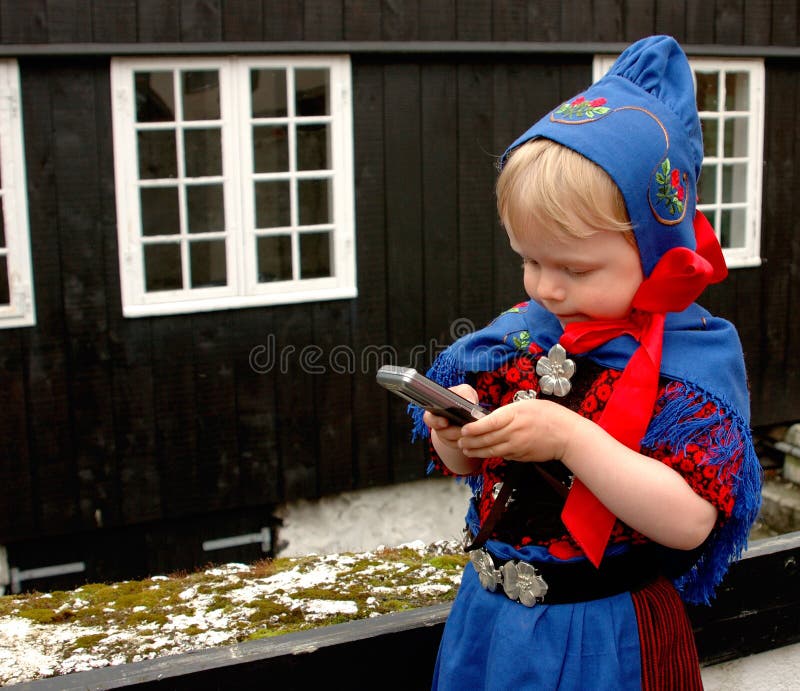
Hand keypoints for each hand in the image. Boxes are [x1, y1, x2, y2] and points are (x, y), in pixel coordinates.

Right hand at [423, 384, 479, 450]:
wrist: (469, 411)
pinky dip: (467, 443)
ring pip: (451, 442)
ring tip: (472, 433)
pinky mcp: (454, 443)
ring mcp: (445, 436)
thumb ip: (465, 394)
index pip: (429, 418)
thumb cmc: (464, 398)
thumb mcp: (465, 392)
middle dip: (453, 432)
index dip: (436, 421)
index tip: (445, 422)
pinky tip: (475, 438)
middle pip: (442, 433)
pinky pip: (459, 447)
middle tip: (464, 430)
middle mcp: (437, 425)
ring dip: (461, 438)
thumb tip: (469, 402)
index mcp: (434, 410)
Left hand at [457, 398, 575, 461]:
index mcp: (514, 416)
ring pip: (491, 450)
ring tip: (466, 450)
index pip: (488, 423)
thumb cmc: (549, 416)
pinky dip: (491, 454)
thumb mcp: (527, 405)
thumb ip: (507, 412)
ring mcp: (517, 447)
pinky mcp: (521, 456)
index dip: (473, 428)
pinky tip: (484, 453)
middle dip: (470, 442)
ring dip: (476, 451)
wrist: (567, 435)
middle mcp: (513, 432)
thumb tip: (490, 419)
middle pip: (486, 439)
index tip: (464, 429)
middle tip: (460, 442)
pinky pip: (503, 455)